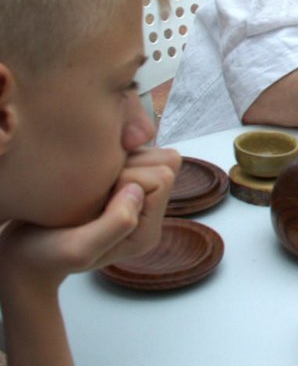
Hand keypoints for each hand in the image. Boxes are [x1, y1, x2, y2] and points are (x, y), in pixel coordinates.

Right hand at [0, 146, 179, 286]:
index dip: (130, 178)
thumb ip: (116, 223)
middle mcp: (149, 212)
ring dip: (120, 160)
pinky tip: (88, 176)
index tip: (99, 198)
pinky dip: (111, 157)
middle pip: (163, 163)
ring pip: (150, 154)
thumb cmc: (47, 254)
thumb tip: (139, 190)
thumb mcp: (78, 249)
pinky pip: (132, 153)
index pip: (162, 179)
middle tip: (93, 191)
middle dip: (128, 167)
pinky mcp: (122, 183)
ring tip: (90, 184)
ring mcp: (138, 197)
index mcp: (147, 230)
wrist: (25, 253)